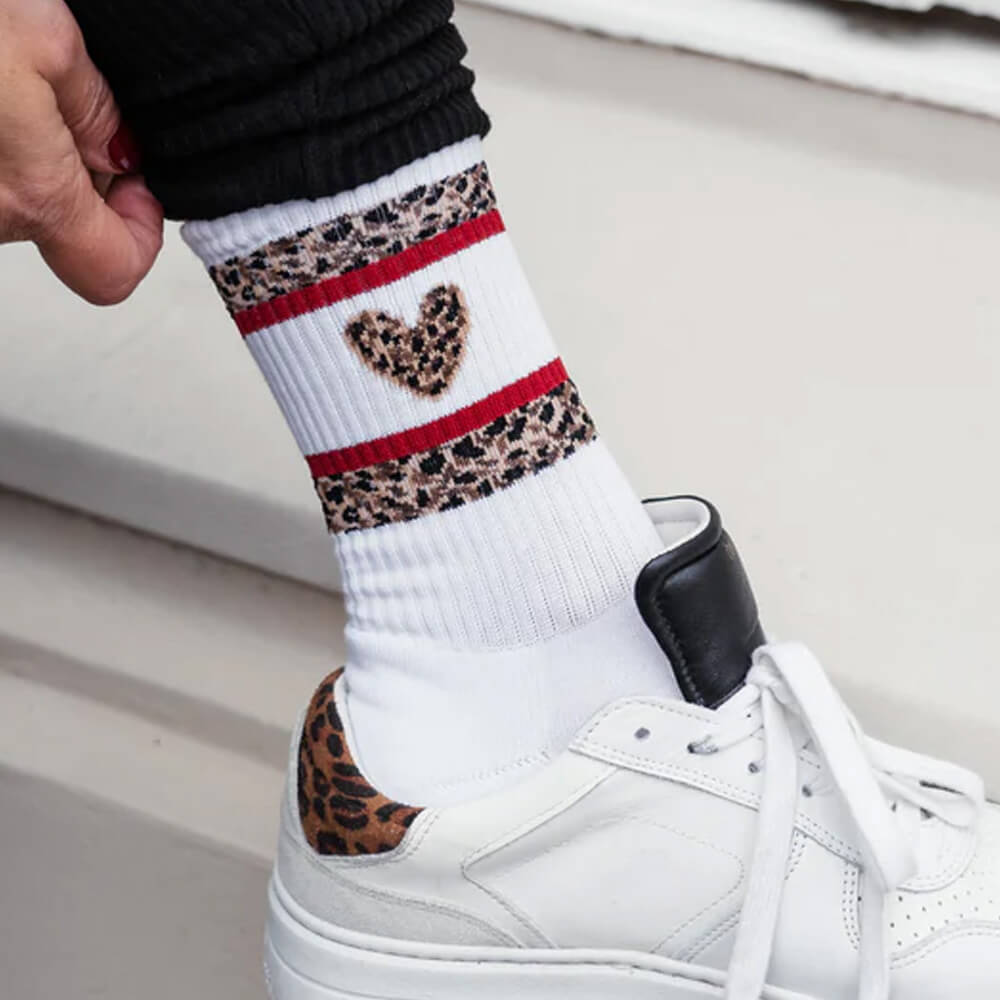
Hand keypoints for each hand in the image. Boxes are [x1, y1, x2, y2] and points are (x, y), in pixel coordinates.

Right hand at [0, 0, 162, 304]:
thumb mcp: (41, 35)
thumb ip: (94, 108)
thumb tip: (117, 149)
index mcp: (31, 195)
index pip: (112, 273)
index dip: (141, 234)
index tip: (140, 185)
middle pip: (58, 225)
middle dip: (78, 173)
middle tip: (70, 103)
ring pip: (10, 196)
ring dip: (25, 148)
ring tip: (7, 76)